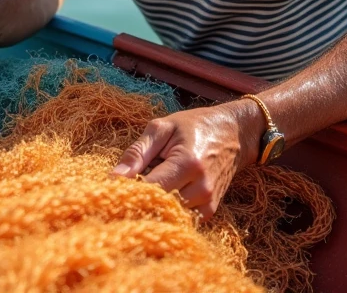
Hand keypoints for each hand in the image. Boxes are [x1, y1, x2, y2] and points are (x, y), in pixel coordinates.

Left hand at [111, 101, 263, 216]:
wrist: (235, 134)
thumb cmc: (195, 126)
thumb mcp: (163, 128)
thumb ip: (137, 152)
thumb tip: (113, 177)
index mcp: (188, 163)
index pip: (149, 189)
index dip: (127, 190)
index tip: (111, 187)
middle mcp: (201, 188)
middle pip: (158, 207)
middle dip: (137, 200)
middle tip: (124, 190)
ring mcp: (208, 203)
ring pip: (168, 217)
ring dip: (152, 207)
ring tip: (144, 189)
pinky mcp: (210, 212)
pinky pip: (181, 220)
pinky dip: (167, 212)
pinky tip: (160, 196)